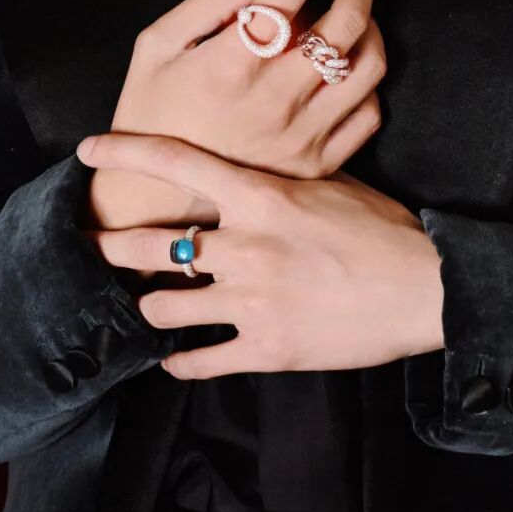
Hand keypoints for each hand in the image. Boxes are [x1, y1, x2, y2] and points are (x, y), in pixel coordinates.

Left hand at [76, 132, 445, 373]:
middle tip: (91, 244)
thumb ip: (274, 182)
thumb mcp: (327, 184)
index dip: (124, 153)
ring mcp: (251, 300)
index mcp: (260, 196)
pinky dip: (178, 361)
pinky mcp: (265, 349)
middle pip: (151, 243)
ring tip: (144, 302)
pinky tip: (172, 359)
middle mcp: (245, 245)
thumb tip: (242, 171)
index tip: (89, 149)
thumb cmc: (382, 229)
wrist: (423, 286)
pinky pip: (199, 359)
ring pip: (162, 305)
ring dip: (148, 304)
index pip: (177, 162)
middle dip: (110, 245)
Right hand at [86, 0, 386, 230]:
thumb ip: (210, 1)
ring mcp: (302, 135)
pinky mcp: (317, 165)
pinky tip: (348, 62)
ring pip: (369, 64)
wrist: (153, 204)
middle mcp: (274, 98)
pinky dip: (368, 78)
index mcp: (230, 63)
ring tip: (352, 7)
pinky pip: (368, 112)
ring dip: (372, 22)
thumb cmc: (150, 113)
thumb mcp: (155, 47)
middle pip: (346, 19)